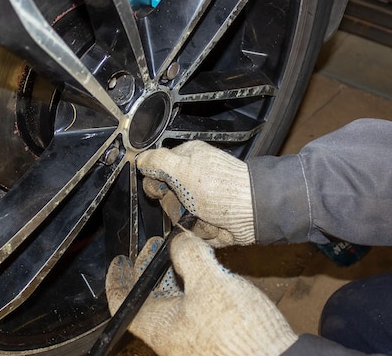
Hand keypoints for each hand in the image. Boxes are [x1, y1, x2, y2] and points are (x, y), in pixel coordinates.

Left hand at [106, 232, 296, 355]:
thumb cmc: (238, 332)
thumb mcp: (210, 281)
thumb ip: (190, 255)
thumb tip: (179, 240)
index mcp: (159, 326)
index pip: (122, 300)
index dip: (118, 277)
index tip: (119, 261)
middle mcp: (170, 337)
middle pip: (148, 299)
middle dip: (151, 269)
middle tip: (156, 247)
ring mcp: (191, 340)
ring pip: (172, 304)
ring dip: (173, 277)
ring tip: (183, 255)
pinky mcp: (212, 341)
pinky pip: (193, 310)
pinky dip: (192, 289)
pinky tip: (207, 276)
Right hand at [137, 140, 254, 246]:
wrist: (252, 213)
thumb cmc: (222, 187)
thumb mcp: (183, 168)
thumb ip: (157, 161)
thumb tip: (140, 159)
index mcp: (186, 159)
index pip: (156, 171)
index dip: (155, 184)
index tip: (161, 189)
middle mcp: (193, 179)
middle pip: (165, 199)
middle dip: (175, 206)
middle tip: (189, 202)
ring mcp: (201, 201)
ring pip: (178, 218)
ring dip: (189, 220)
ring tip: (205, 214)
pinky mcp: (209, 220)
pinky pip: (193, 232)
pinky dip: (202, 231)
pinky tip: (213, 224)